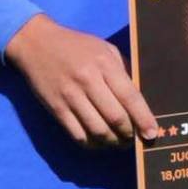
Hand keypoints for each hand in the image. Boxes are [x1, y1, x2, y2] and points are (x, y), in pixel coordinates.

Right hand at [6, 14, 159, 146]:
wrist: (36, 43)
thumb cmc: (76, 46)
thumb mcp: (104, 49)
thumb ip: (123, 72)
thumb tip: (140, 101)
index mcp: (104, 63)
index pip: (130, 97)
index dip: (143, 119)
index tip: (152, 133)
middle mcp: (87, 80)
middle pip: (115, 118)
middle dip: (129, 134)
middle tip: (135, 138)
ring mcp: (70, 97)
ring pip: (97, 131)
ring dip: (113, 142)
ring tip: (119, 142)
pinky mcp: (56, 109)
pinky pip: (78, 135)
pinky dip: (92, 144)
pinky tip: (99, 142)